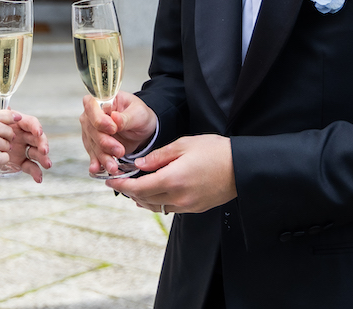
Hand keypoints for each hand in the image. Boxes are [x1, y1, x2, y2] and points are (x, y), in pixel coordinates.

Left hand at [5, 111, 50, 181]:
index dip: (36, 127)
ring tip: (47, 165)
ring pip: (37, 153)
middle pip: (37, 138)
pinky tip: (38, 178)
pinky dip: (36, 172)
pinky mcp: (20, 161)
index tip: (38, 132)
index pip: (30, 123)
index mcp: (17, 123)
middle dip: (43, 143)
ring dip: (43, 158)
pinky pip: (30, 166)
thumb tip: (9, 109)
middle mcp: (23, 135)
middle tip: (44, 150)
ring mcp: (23, 149)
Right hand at [79, 92, 156, 176]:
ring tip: (113, 167)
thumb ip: (126, 117)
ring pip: (93, 145)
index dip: (99, 119)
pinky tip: (97, 169)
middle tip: (119, 150)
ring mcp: (92, 131)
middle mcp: (92, 115)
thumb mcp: (138, 113)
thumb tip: (115, 118)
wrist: (142, 129)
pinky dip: (97, 163)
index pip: (91, 106)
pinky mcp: (95, 145)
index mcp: (101, 100)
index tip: (112, 128)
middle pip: (91, 129)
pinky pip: (94, 155)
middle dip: (105, 142)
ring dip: (102, 157)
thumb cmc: (139, 115)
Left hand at [106, 134, 235, 213]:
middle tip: (119, 181)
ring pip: (156, 206)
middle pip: (144, 199)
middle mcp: (178, 197)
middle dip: (129, 191)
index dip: (122, 185)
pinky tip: (153, 194)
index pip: (138, 188)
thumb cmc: (215, 150)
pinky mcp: (196, 208)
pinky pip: (169, 208)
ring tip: (132, 188)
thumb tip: (139, 164)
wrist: (242, 166)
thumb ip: (158, 156)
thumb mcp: (183, 145)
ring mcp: (188, 205)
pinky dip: (156, 202)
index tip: (110, 180)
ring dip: (141, 199)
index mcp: (173, 179)